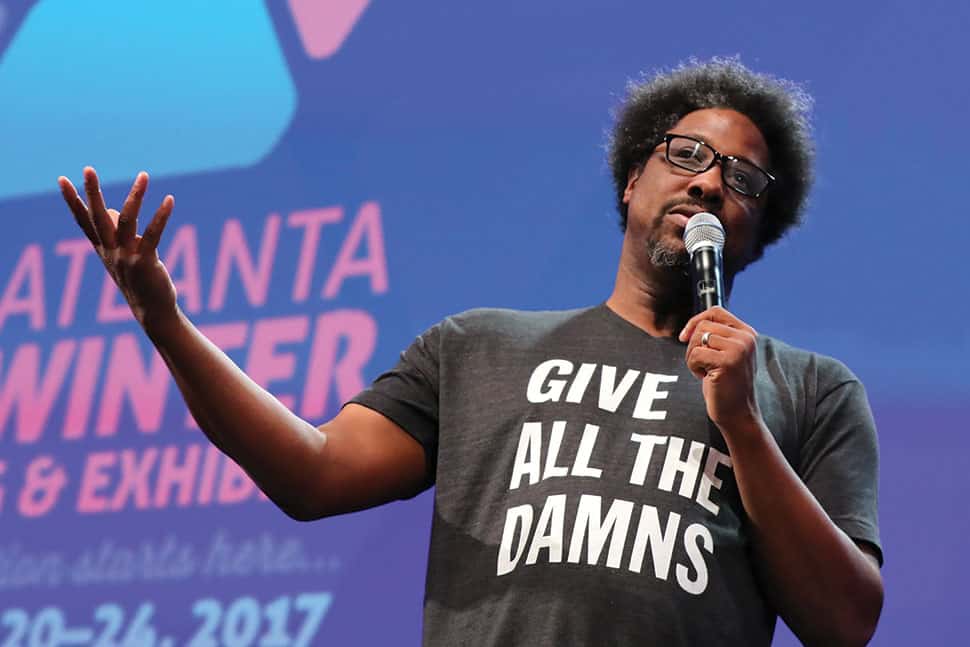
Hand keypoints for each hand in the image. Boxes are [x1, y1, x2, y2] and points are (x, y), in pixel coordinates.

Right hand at [58, 167, 177, 332]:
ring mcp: (126, 257)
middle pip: (98, 217)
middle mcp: (110, 251)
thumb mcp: (122, 255)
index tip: (62, 179)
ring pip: (126, 221)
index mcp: (103, 249)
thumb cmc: (139, 279)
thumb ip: (116, 233)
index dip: (72, 200)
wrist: (151, 310)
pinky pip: (152, 235)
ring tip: (144, 176)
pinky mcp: (145, 262)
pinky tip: (169, 200)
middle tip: (88, 169)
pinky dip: (161, 216)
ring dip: (135, 196)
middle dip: (92, 192)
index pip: (83, 220)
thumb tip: (110, 210)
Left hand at [678, 306, 760, 431]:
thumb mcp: (725, 354)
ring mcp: (739, 349)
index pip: (716, 312)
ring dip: (692, 356)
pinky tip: (706, 377)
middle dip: (692, 345)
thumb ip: (716, 336)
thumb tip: (690, 326)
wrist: (737, 413)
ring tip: (705, 371)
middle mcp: (746, 338)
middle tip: (701, 364)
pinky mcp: (728, 362)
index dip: (696, 321)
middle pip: (703, 325)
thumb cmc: (726, 384)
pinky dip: (693, 367)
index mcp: (747, 333)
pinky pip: (695, 353)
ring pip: (698, 338)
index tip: (685, 337)